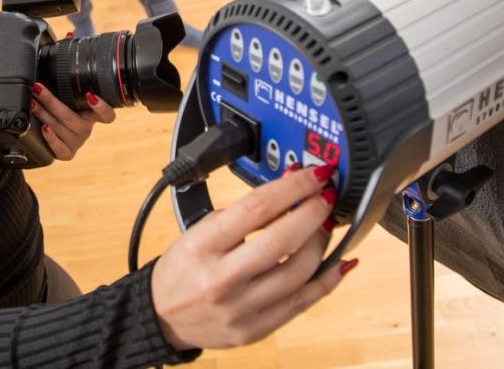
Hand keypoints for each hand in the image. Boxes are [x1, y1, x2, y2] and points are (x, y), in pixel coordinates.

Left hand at [30, 83, 115, 159]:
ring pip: (60, 129)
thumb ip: (66, 84)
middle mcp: (86, 128)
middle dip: (51, 101)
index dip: (102, 107)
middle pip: (72, 118)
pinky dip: (50, 138)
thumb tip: (56, 62)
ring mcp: (77, 142)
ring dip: (43, 114)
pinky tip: (44, 128)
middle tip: (38, 89)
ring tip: (32, 103)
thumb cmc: (60, 106)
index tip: (90, 95)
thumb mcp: (66, 95)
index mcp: (92, 114)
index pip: (106, 114)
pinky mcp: (67, 153)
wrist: (53, 131)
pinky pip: (59, 148)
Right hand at [150, 164, 354, 349]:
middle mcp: (221, 279)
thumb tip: (288, 189)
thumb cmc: (183, 269)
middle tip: (325, 196)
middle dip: (313, 212)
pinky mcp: (257, 329)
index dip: (292, 187)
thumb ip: (241, 215)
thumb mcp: (199, 232)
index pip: (255, 208)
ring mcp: (241, 308)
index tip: (313, 174)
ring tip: (324, 225)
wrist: (163, 317)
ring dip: (322, 242)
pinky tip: (340, 261)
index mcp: (202, 246)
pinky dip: (329, 279)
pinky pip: (304, 302)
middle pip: (282, 241)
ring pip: (300, 272)